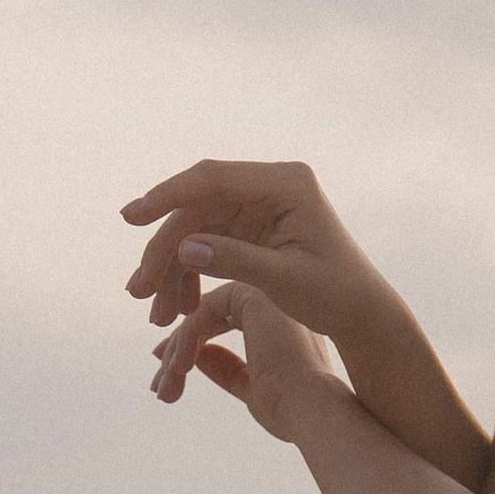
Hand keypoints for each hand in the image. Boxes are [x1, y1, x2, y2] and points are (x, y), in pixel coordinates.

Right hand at [122, 157, 389, 338]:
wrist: (362, 314)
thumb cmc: (335, 295)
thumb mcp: (284, 281)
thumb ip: (235, 260)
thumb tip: (182, 247)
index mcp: (286, 183)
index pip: (212, 179)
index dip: (167, 196)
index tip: (132, 217)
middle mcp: (270, 186)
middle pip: (198, 207)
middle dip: (164, 249)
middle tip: (137, 291)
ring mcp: (260, 206)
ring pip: (197, 228)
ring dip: (172, 268)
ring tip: (155, 312)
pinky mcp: (254, 228)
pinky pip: (209, 243)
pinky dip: (191, 273)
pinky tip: (178, 305)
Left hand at [150, 279, 345, 436]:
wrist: (316, 412)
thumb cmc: (292, 409)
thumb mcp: (248, 386)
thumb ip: (221, 366)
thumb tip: (182, 353)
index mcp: (275, 320)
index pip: (215, 323)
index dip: (185, 353)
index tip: (165, 386)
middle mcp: (271, 298)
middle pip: (203, 316)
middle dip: (175, 354)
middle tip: (159, 391)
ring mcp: (264, 290)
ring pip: (198, 314)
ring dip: (175, 353)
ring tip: (165, 389)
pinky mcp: (253, 295)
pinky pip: (201, 313)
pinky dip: (183, 342)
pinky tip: (178, 371)